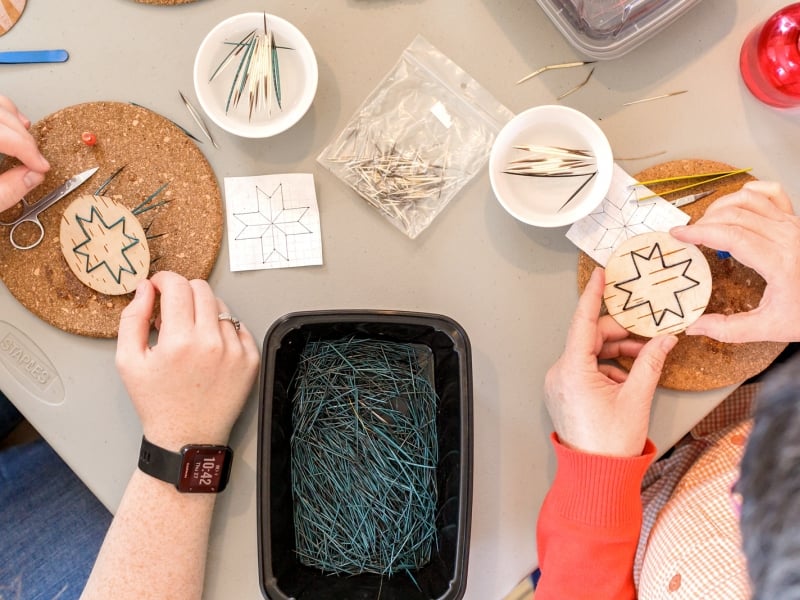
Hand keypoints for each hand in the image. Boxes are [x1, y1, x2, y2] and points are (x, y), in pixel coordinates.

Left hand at [0, 96, 49, 210]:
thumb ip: (8, 191)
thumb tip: (33, 176)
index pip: (2, 135)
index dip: (26, 150)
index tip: (40, 166)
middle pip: (1, 115)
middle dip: (25, 138)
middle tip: (35, 159)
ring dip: (17, 122)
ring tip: (28, 144)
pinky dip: (9, 114)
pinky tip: (17, 127)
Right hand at [115, 271, 260, 449]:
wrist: (187, 437)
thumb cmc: (156, 402)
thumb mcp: (128, 362)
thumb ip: (132, 319)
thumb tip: (145, 288)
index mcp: (179, 341)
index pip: (177, 285)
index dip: (164, 279)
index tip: (158, 286)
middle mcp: (212, 342)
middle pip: (202, 289)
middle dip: (183, 292)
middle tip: (172, 310)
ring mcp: (236, 351)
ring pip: (221, 306)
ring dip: (203, 311)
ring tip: (190, 334)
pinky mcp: (250, 359)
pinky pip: (238, 327)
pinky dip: (223, 330)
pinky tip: (208, 348)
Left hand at [544, 268, 677, 456]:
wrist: (596, 474)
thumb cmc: (611, 442)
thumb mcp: (637, 397)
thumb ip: (650, 362)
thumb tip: (665, 339)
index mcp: (572, 370)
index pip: (582, 322)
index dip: (592, 296)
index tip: (600, 275)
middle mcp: (559, 373)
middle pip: (589, 338)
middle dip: (619, 334)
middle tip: (649, 337)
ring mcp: (558, 383)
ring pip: (588, 353)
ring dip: (615, 352)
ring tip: (642, 360)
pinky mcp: (563, 391)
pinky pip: (584, 367)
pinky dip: (606, 367)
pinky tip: (626, 378)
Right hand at [670, 181, 799, 342]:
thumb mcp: (770, 328)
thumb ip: (728, 329)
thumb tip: (694, 326)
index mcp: (779, 262)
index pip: (730, 236)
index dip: (699, 233)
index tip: (678, 235)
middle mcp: (788, 236)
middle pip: (734, 215)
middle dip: (704, 222)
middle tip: (688, 236)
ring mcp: (794, 224)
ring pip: (749, 199)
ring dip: (722, 207)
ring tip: (707, 223)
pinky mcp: (797, 220)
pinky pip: (771, 194)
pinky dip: (749, 193)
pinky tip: (736, 205)